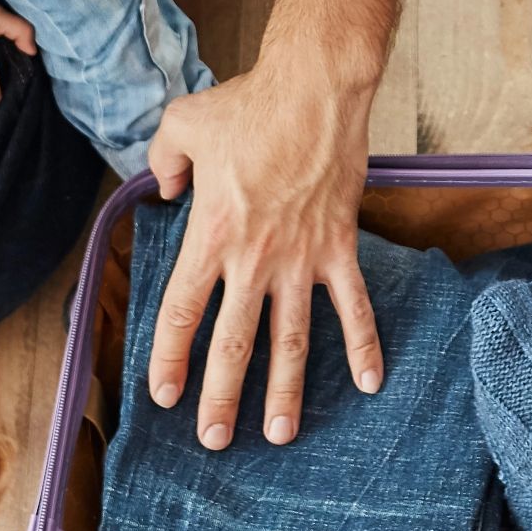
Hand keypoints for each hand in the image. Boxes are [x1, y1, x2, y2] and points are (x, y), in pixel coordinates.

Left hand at [141, 56, 381, 446]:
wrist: (315, 90)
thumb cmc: (249, 104)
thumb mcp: (181, 124)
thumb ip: (162, 161)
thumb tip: (163, 187)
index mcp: (210, 234)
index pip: (182, 311)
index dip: (170, 358)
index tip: (164, 396)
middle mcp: (254, 258)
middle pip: (233, 342)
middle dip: (222, 398)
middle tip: (214, 440)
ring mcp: (301, 258)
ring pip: (291, 340)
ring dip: (285, 391)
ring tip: (279, 434)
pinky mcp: (340, 248)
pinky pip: (354, 306)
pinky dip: (363, 345)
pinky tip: (369, 383)